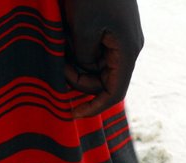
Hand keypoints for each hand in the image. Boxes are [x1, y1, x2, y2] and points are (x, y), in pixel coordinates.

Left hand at [62, 0, 143, 117]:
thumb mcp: (82, 28)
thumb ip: (84, 57)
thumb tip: (84, 70)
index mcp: (127, 52)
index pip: (114, 92)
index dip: (94, 106)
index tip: (72, 113)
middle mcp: (128, 48)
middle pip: (105, 80)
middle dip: (79, 79)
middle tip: (57, 65)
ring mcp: (121, 37)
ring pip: (98, 64)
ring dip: (77, 62)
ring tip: (60, 44)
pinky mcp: (112, 27)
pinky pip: (95, 48)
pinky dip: (79, 49)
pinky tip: (65, 36)